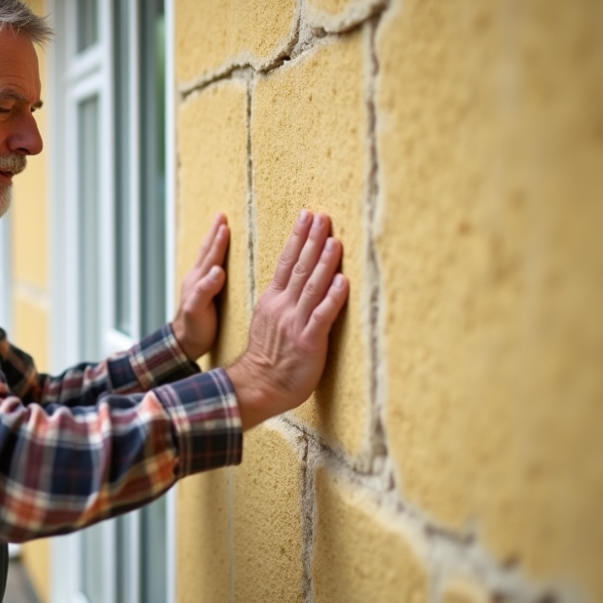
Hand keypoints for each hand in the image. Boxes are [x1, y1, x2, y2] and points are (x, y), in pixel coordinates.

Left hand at [172, 214, 229, 360]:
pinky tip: (216, 254)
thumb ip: (206, 291)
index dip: (220, 241)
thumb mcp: (199, 312)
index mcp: (199, 282)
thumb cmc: (194, 330)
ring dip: (213, 240)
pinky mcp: (201, 291)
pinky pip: (208, 266)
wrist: (183, 343)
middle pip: (207, 251)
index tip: (226, 224)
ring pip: (206, 257)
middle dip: (215, 233)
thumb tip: (218, 270)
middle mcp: (197, 279)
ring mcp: (198, 284)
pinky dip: (213, 254)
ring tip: (219, 226)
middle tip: (221, 215)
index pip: (212, 257)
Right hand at [228, 210, 348, 428]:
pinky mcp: (309, 342)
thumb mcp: (268, 320)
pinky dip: (333, 298)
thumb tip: (297, 281)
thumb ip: (282, 300)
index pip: (286, 262)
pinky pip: (322, 316)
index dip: (298, 238)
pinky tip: (344, 282)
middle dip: (312, 240)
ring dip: (325, 263)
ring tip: (335, 241)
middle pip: (300, 268)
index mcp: (272, 300)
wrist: (258, 386)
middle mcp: (282, 307)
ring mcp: (295, 324)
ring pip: (311, 287)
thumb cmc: (268, 357)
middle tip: (323, 217)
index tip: (307, 216)